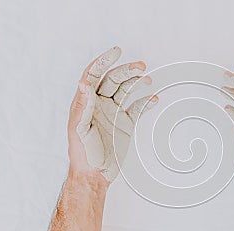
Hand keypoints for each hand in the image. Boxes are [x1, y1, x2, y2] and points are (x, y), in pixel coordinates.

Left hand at [67, 47, 157, 181]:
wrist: (95, 175)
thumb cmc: (83, 154)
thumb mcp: (80, 130)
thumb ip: (83, 107)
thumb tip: (84, 85)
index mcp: (86, 103)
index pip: (95, 75)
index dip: (104, 62)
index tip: (115, 52)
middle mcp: (100, 105)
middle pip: (114, 80)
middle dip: (126, 71)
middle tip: (140, 67)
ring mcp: (113, 113)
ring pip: (126, 91)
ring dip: (137, 83)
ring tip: (147, 79)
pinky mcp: (125, 124)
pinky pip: (137, 108)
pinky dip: (146, 102)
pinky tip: (153, 98)